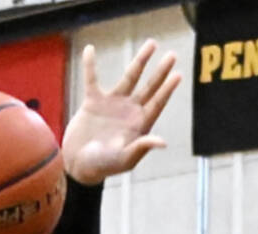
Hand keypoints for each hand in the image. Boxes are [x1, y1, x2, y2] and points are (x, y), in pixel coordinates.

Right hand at [61, 41, 181, 184]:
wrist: (79, 165)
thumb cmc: (103, 167)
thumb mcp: (124, 159)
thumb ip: (141, 147)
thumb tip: (163, 142)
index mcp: (140, 125)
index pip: (157, 103)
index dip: (167, 89)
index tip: (178, 74)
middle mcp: (129, 111)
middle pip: (149, 87)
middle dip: (161, 71)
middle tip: (172, 55)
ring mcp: (112, 104)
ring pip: (129, 77)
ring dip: (140, 61)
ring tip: (152, 44)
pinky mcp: (93, 102)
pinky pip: (92, 79)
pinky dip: (90, 65)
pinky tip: (90, 49)